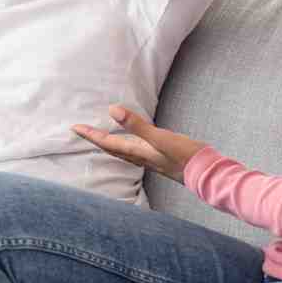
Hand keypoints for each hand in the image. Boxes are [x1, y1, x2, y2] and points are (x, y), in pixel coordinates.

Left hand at [72, 105, 206, 181]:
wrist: (206, 172)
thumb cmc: (184, 155)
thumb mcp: (160, 137)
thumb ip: (137, 125)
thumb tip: (113, 110)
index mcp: (137, 151)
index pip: (107, 142)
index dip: (90, 134)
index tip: (75, 128)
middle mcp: (140, 156)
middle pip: (111, 148)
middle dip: (95, 139)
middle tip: (81, 131)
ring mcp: (150, 158)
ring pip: (122, 151)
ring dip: (109, 143)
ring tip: (101, 137)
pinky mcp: (160, 157)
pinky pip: (134, 151)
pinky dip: (126, 145)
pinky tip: (132, 142)